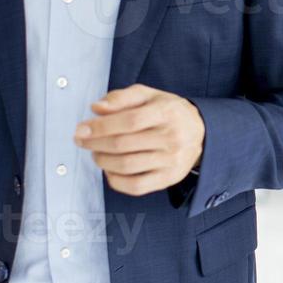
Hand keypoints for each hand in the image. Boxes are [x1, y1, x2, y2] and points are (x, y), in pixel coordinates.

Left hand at [74, 84, 205, 194]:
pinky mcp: (169, 178)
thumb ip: (122, 97)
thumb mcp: (149, 96)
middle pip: (124, 144)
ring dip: (102, 160)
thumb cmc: (168, 112)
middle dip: (95, 143)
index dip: (101, 126)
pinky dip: (115, 180)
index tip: (82, 129)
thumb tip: (96, 108)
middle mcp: (172, 137)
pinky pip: (136, 186)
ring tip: (95, 153)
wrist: (200, 133)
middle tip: (81, 140)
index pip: (129, 121)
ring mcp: (171, 160)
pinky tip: (109, 170)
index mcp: (167, 112)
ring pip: (126, 165)